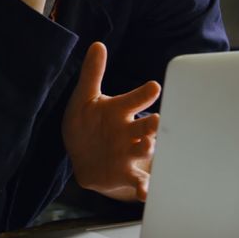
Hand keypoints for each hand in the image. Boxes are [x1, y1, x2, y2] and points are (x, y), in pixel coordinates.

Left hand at [63, 42, 161, 201]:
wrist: (82, 157)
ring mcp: (129, 153)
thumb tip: (97, 45)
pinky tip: (146, 192)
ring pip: (145, 149)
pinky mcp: (126, 173)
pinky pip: (139, 181)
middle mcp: (130, 131)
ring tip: (148, 145)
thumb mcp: (85, 98)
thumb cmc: (88, 123)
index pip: (135, 99)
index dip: (144, 94)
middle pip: (147, 125)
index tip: (153, 87)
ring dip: (148, 148)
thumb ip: (92, 73)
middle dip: (153, 123)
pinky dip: (145, 187)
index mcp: (120, 110)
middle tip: (157, 120)